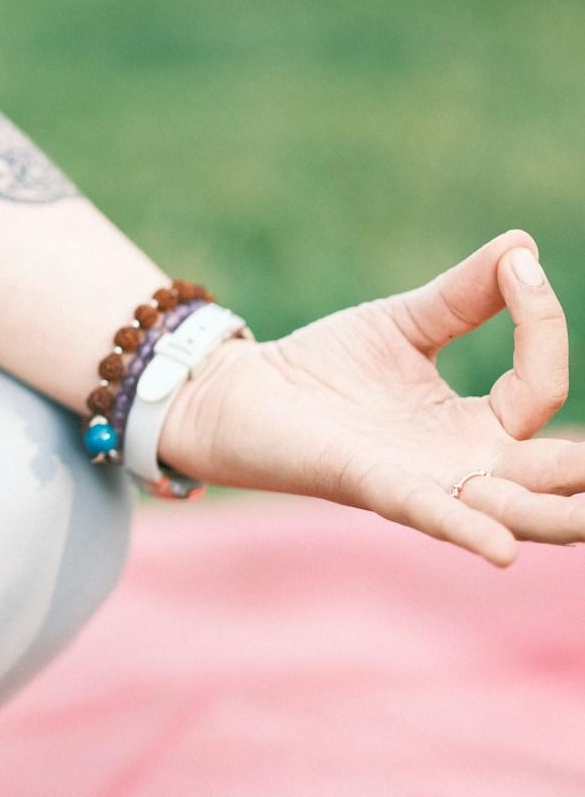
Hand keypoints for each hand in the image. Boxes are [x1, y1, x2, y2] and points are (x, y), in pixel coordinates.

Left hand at [159, 230, 582, 565]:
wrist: (244, 390)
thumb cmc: (324, 366)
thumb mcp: (406, 322)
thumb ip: (468, 294)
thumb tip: (523, 247)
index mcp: (476, 425)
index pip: (541, 386)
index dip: (542, 327)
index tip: (519, 269)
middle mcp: (461, 463)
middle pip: (556, 481)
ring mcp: (420, 481)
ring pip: (511, 513)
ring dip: (552, 515)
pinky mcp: (370, 486)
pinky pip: (427, 513)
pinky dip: (466, 530)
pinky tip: (501, 550)